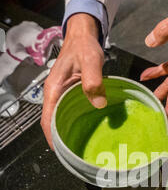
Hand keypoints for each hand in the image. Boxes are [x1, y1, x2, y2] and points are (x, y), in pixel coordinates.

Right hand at [41, 13, 106, 148]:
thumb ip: (93, 80)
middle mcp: (56, 94)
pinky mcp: (72, 94)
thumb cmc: (84, 46)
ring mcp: (63, 95)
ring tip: (83, 146)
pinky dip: (77, 122)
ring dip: (70, 131)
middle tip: (76, 154)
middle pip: (54, 122)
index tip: (61, 151)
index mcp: (54, 89)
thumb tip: (99, 104)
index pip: (47, 119)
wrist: (84, 35)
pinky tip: (90, 129)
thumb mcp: (90, 60)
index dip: (52, 137)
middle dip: (62, 139)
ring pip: (63, 118)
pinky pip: (72, 111)